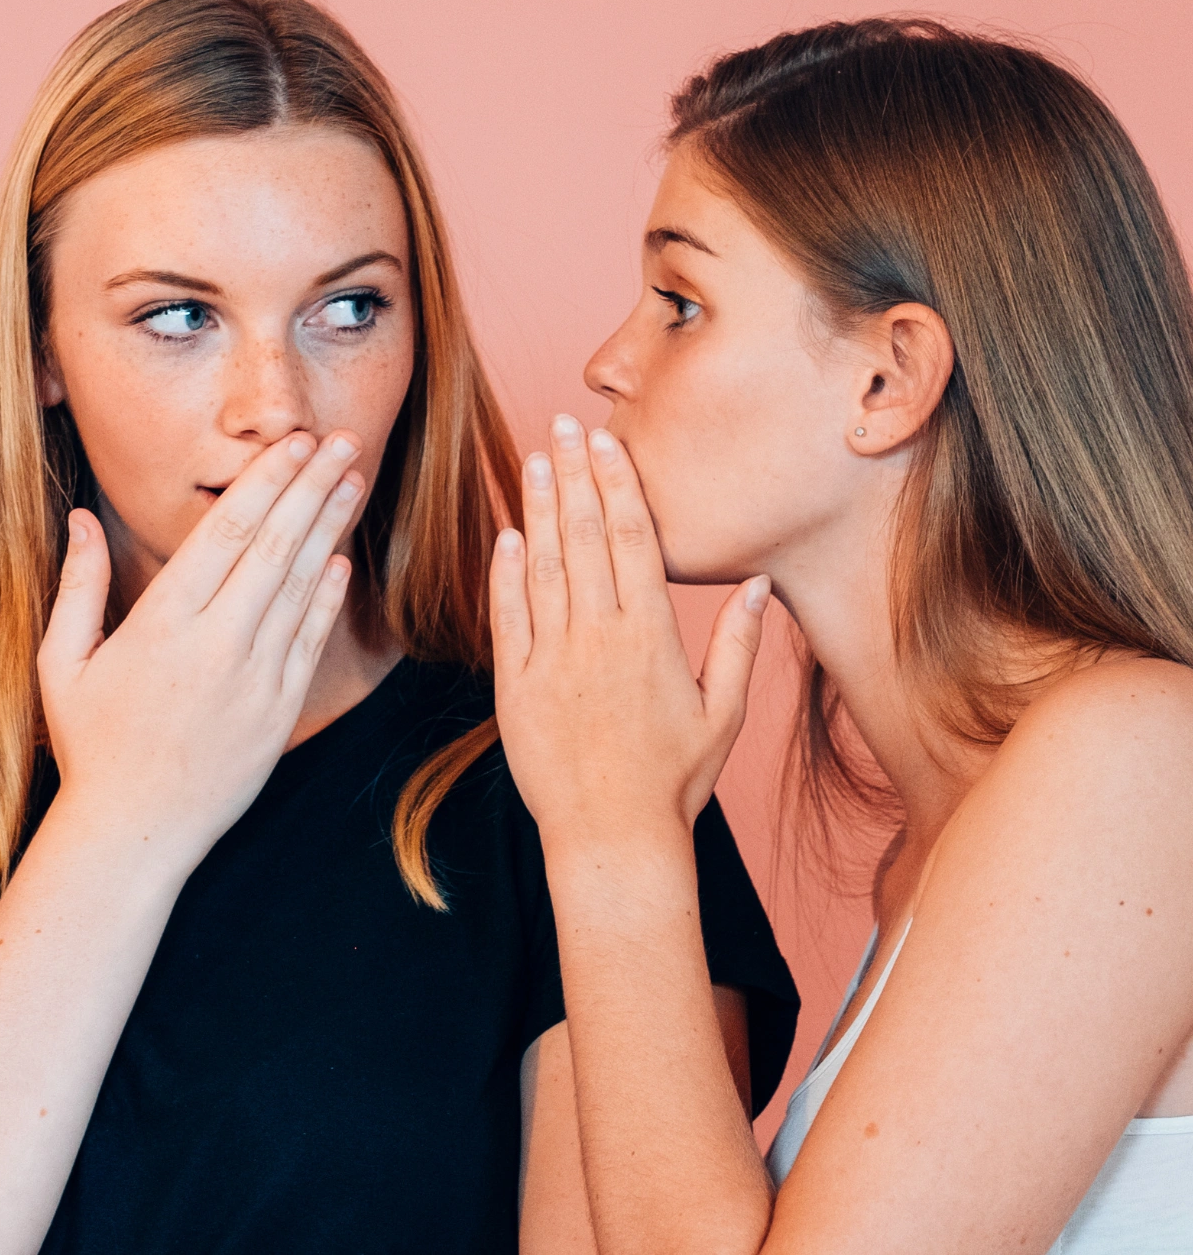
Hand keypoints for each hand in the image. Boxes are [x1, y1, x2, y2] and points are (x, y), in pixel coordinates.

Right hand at [38, 430, 363, 871]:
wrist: (134, 833)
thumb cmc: (93, 745)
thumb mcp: (64, 664)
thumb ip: (79, 585)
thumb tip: (82, 516)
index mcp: (162, 623)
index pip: (225, 531)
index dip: (265, 480)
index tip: (292, 442)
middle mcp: (215, 643)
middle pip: (274, 546)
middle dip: (310, 486)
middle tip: (341, 439)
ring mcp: (255, 678)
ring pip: (301, 585)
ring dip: (330, 528)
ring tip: (353, 479)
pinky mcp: (280, 710)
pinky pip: (311, 640)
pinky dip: (329, 596)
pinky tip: (342, 558)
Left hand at [489, 415, 770, 851]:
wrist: (613, 840)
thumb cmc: (674, 780)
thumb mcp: (722, 715)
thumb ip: (738, 644)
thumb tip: (760, 583)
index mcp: (651, 635)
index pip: (632, 539)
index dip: (616, 483)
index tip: (605, 440)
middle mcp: (600, 636)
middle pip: (584, 536)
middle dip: (573, 475)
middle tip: (563, 424)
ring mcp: (554, 659)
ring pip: (543, 566)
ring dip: (537, 509)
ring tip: (534, 460)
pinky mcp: (516, 688)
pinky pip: (508, 618)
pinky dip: (504, 573)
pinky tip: (504, 534)